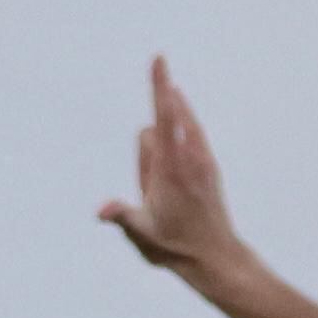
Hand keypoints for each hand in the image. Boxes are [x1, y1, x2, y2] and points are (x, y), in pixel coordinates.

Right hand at [95, 56, 252, 287]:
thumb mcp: (143, 235)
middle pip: (164, 121)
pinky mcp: (211, 167)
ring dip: (172, 116)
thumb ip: (122, 216)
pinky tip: (182, 123)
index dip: (160, 86)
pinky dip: (185, 124)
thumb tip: (102, 210)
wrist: (216, 259)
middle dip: (149, 135)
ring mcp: (203, 161)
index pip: (164, 115)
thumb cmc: (175, 248)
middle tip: (153, 186)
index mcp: (170, 167)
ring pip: (183, 124)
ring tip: (167, 130)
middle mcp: (190, 158)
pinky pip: (195, 134)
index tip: (160, 58)